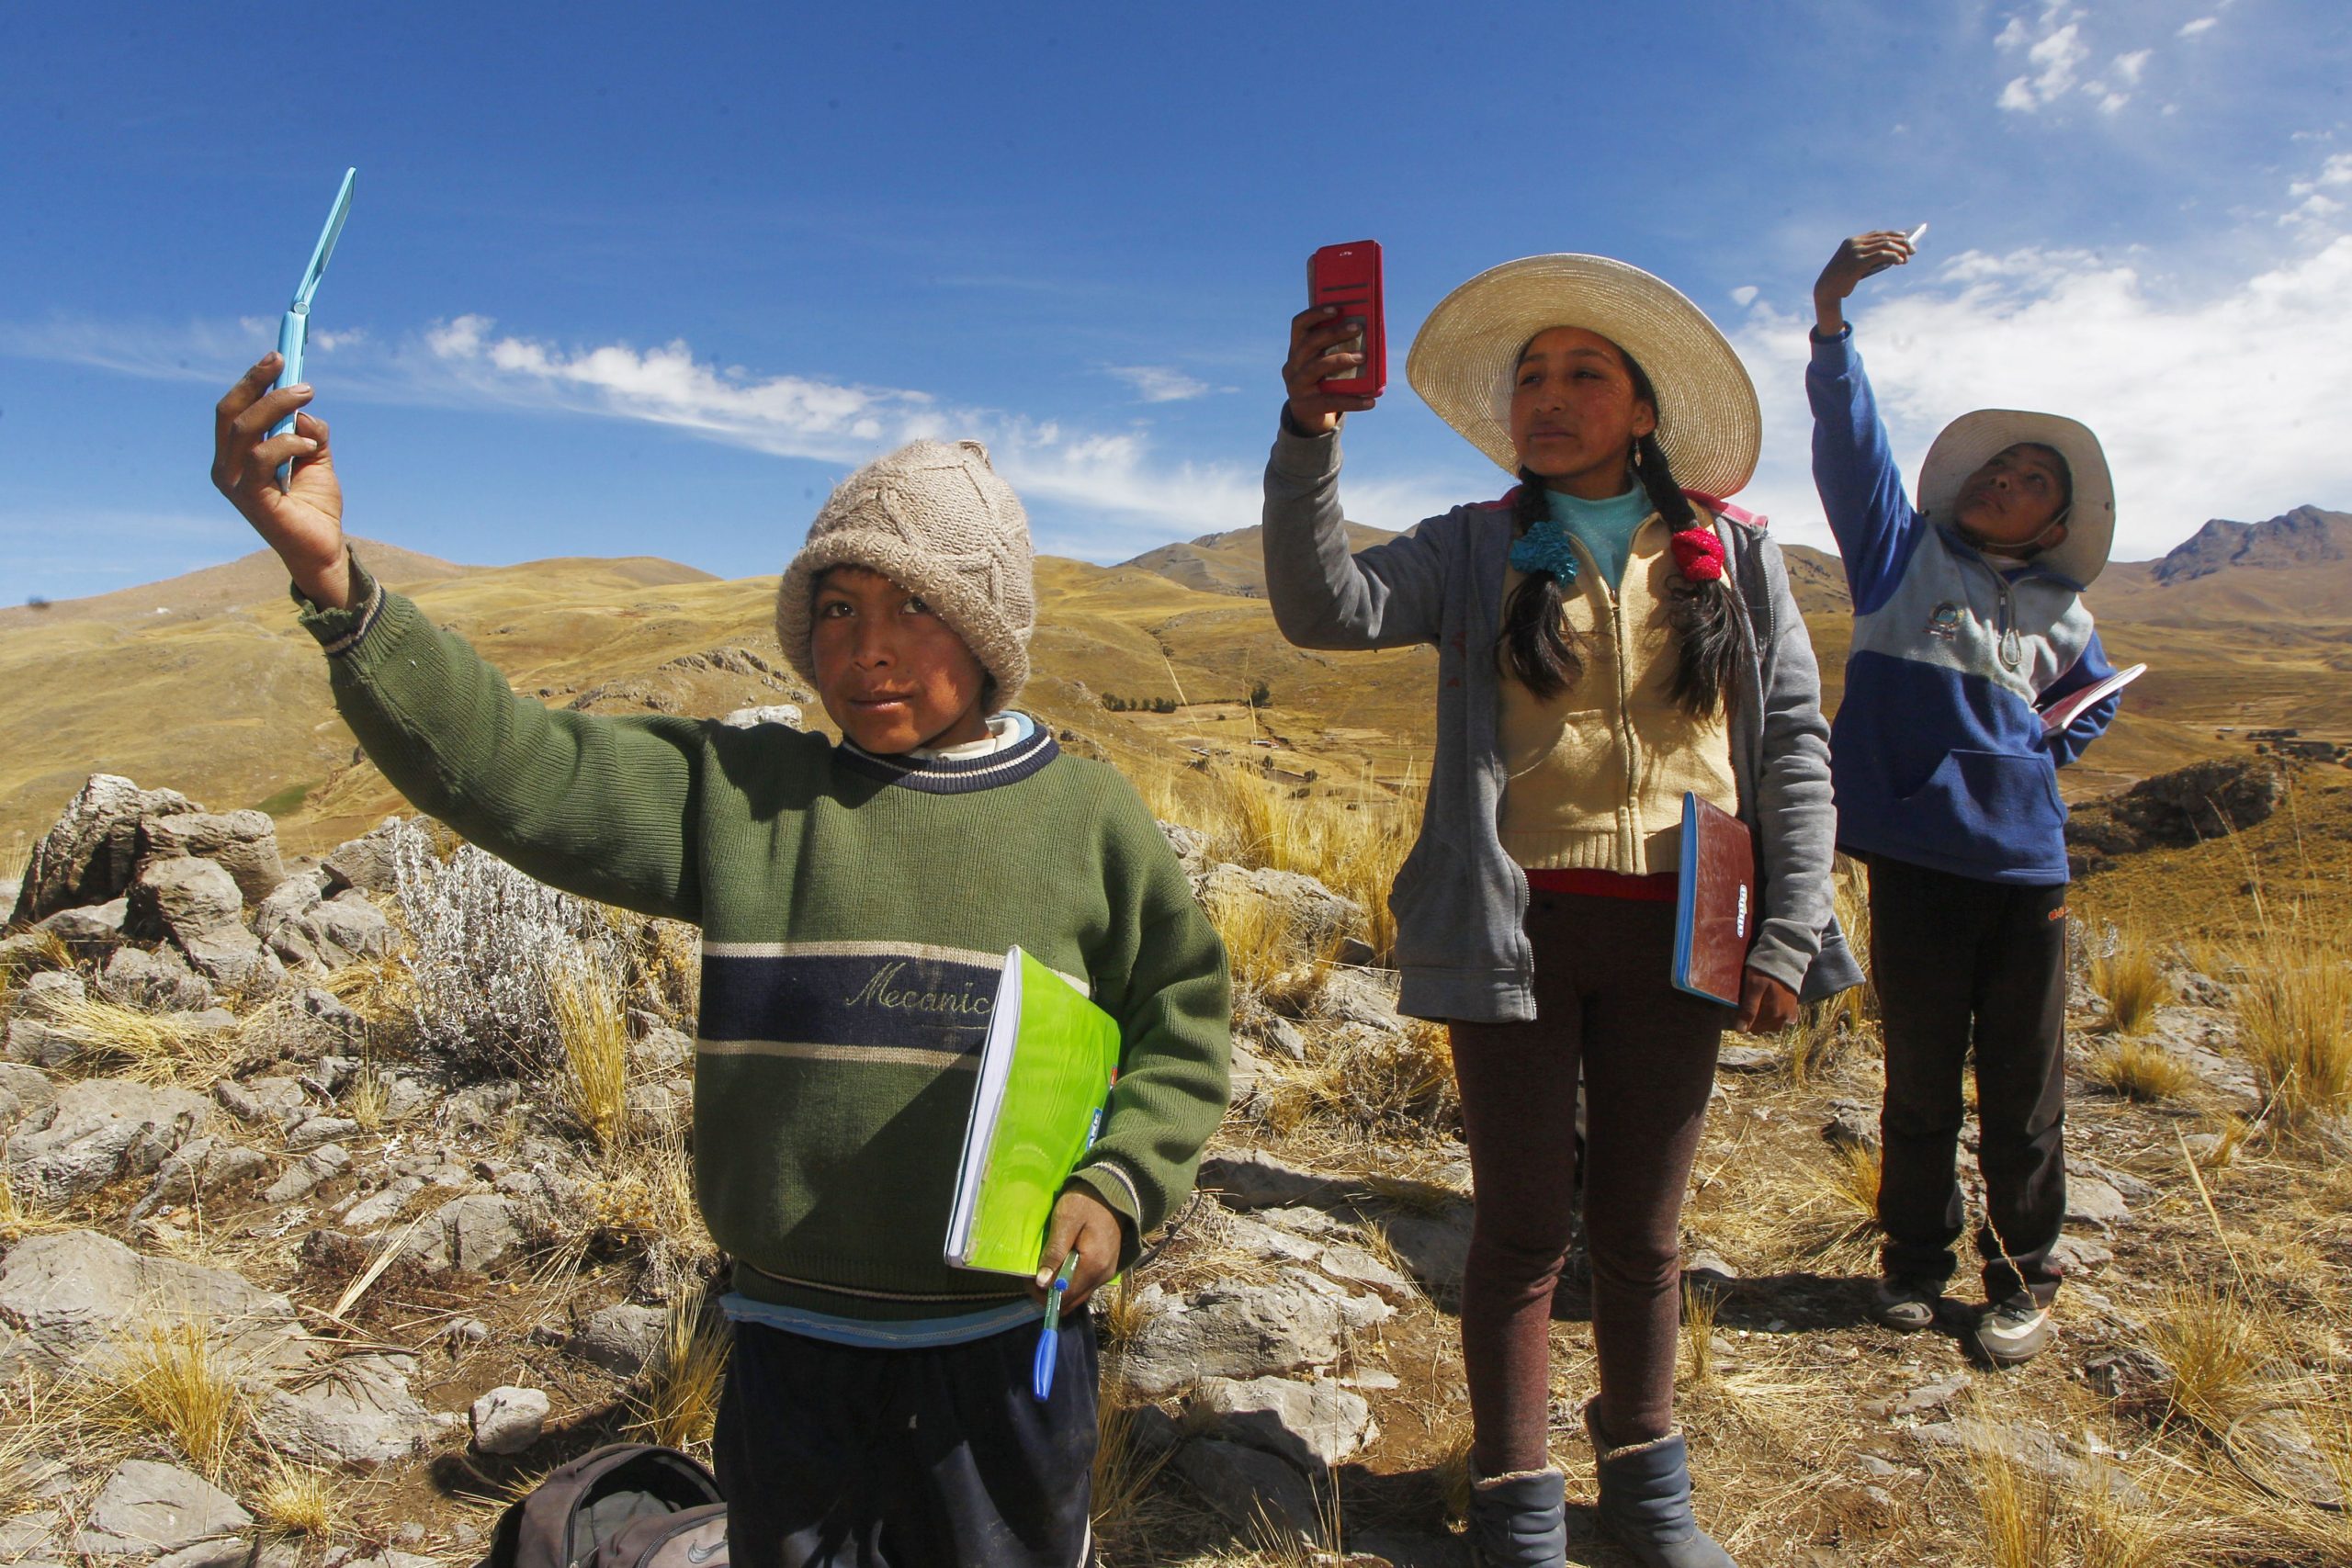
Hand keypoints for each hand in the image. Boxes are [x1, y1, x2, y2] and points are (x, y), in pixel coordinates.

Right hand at [211, 353, 350, 608]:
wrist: (322, 549)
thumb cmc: (314, 506)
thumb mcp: (315, 459)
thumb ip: (309, 432)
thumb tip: (304, 410)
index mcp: (234, 456)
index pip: (232, 410)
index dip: (251, 381)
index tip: (278, 357)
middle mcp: (225, 468)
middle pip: (231, 413)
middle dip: (256, 382)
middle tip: (287, 363)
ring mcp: (234, 484)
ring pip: (245, 428)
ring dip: (278, 404)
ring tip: (308, 395)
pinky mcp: (251, 498)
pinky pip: (263, 456)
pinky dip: (288, 442)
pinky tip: (310, 446)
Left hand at [1032, 1189, 1121, 1310]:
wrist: (1113, 1191)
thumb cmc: (1086, 1202)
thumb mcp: (1065, 1221)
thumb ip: (1055, 1252)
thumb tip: (1042, 1283)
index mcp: (1093, 1265)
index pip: (1064, 1296)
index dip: (1043, 1293)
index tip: (1029, 1278)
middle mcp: (1102, 1276)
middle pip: (1071, 1301)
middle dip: (1049, 1293)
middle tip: (1035, 1274)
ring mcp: (1106, 1274)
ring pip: (1078, 1295)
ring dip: (1059, 1288)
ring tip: (1046, 1266)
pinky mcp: (1106, 1269)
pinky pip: (1084, 1285)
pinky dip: (1070, 1281)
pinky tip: (1061, 1263)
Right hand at [1282, 304, 1380, 435]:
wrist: (1307, 416)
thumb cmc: (1322, 381)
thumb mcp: (1323, 362)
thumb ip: (1336, 348)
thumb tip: (1368, 332)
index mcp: (1296, 349)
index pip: (1299, 325)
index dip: (1315, 314)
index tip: (1337, 309)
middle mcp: (1292, 365)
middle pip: (1310, 343)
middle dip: (1334, 333)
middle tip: (1358, 328)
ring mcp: (1296, 385)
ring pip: (1317, 367)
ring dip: (1341, 359)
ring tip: (1363, 357)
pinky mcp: (1306, 405)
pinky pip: (1331, 401)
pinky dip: (1353, 401)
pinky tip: (1371, 402)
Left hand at [1737, 969, 1798, 1034]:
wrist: (1784, 959)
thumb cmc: (1765, 972)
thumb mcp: (1753, 987)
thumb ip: (1748, 1009)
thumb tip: (1740, 1031)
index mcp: (1773, 1014)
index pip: (1752, 1028)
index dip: (1742, 1019)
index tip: (1739, 1008)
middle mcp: (1783, 1018)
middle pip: (1762, 1028)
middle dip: (1753, 1020)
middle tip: (1749, 1004)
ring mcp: (1790, 1014)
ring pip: (1772, 1025)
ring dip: (1763, 1019)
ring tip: (1758, 1005)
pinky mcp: (1793, 1009)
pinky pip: (1783, 1020)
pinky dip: (1775, 1017)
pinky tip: (1770, 1007)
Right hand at [1812, 231, 1916, 336]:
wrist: (1826, 290)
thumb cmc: (1841, 280)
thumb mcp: (1855, 265)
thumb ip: (1869, 258)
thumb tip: (1893, 256)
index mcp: (1852, 241)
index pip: (1877, 234)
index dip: (1894, 234)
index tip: (1905, 237)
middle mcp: (1854, 243)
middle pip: (1884, 238)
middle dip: (1901, 243)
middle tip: (1912, 250)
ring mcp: (1855, 252)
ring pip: (1885, 245)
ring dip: (1900, 251)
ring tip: (1907, 258)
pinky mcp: (1858, 262)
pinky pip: (1882, 255)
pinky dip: (1894, 257)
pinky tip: (1900, 262)